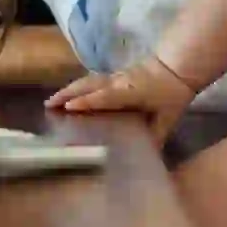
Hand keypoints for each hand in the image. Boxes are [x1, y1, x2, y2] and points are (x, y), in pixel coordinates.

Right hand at [45, 57, 198, 143]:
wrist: (178, 67)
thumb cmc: (172, 95)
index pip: (105, 96)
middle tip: (48, 104)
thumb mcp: (168, 119)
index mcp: (130, 92)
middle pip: (89, 85)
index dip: (88, 101)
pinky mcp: (115, 75)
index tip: (69, 107)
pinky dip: (78, 87)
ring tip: (52, 100)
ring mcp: (115, 77)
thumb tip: (147, 159)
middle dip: (67, 93)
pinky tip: (70, 94)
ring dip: (69, 89)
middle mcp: (118, 82)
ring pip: (88, 81)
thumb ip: (156, 137)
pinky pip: (92, 80)